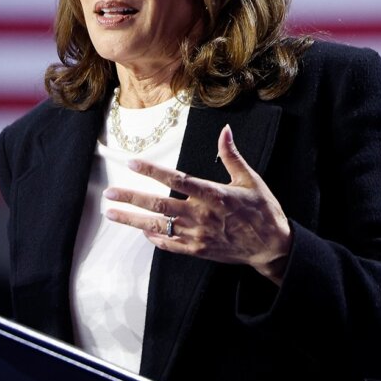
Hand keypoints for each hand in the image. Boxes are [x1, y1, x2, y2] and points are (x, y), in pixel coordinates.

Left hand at [103, 124, 291, 284]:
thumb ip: (232, 156)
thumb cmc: (263, 210)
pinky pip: (169, 244)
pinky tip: (142, 231)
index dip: (152, 171)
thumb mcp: (250, 180)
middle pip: (158, 205)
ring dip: (132, 220)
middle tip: (109, 193)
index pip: (176, 180)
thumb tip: (225, 130)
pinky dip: (154, 237)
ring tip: (111, 213)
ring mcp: (197, 235)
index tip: (132, 163)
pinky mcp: (197, 251)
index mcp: (213, 194)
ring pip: (158, 226)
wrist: (272, 247)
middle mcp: (201, 215)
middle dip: (131, 198)